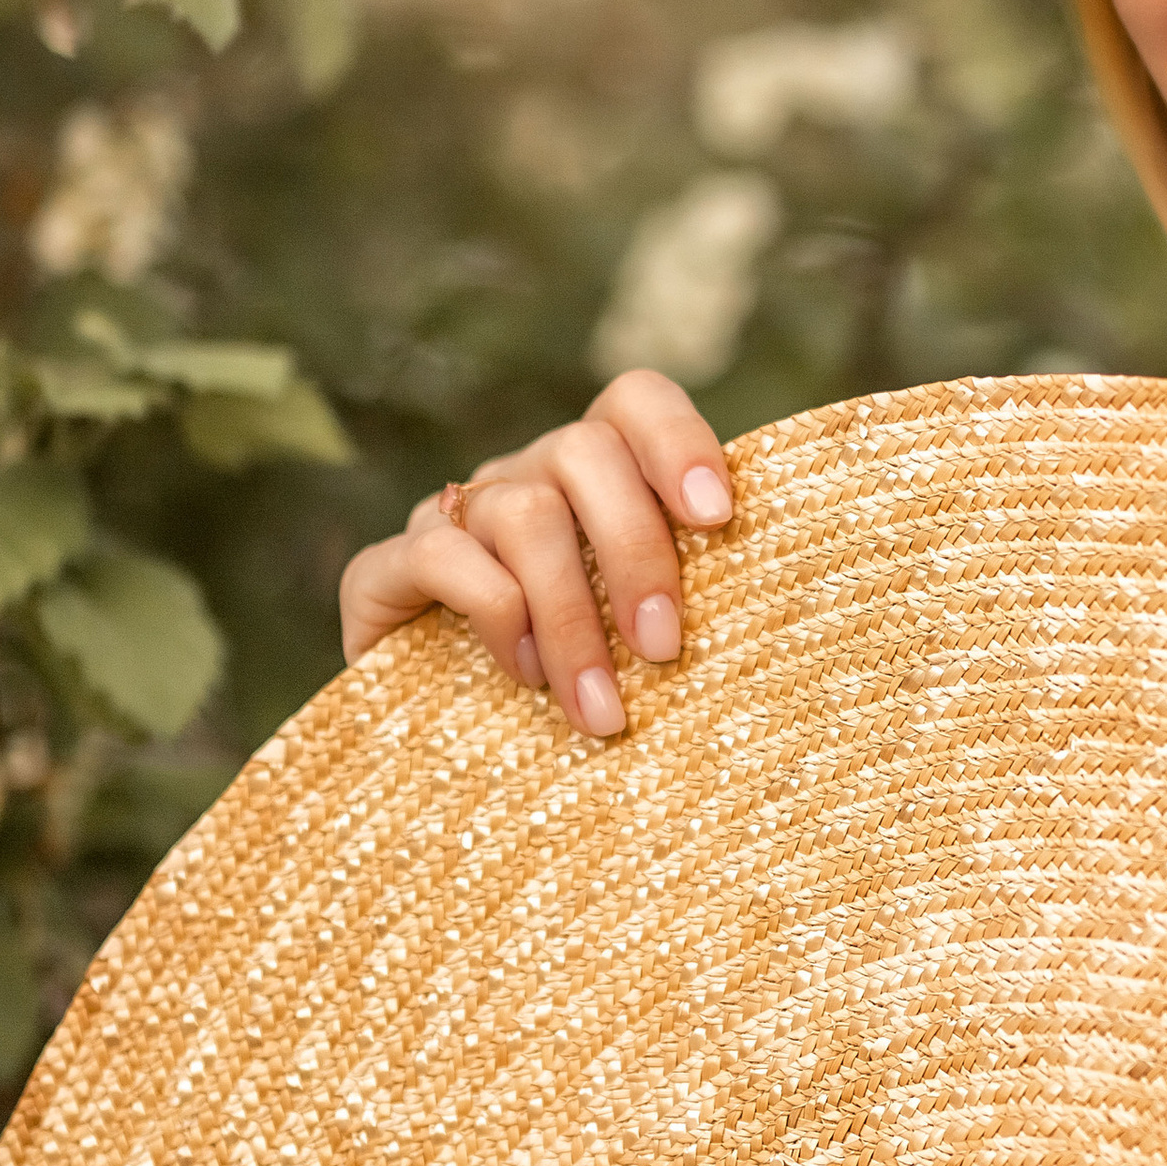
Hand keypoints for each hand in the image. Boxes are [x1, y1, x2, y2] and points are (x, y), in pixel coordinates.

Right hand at [336, 370, 734, 741]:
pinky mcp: (383, 571)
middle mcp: (523, 478)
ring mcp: (449, 517)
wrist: (446, 764)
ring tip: (601, 709)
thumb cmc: (584, 694)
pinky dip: (496, 615)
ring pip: (522, 512)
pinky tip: (524, 677)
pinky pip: (442, 555)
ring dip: (572, 618)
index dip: (678, 440)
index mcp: (595, 477)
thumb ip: (689, 597)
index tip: (718, 518)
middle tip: (665, 649)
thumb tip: (783, 593)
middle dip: (635, 551)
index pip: (634, 402)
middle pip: (583, 451)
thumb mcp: (646, 639)